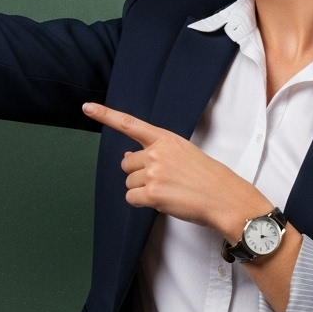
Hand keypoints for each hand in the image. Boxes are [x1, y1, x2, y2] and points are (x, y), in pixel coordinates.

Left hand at [82, 101, 303, 311]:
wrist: (225, 198)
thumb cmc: (209, 178)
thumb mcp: (184, 153)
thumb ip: (156, 152)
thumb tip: (128, 156)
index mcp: (166, 138)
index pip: (130, 123)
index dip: (106, 115)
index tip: (87, 107)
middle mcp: (157, 152)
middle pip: (126, 163)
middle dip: (138, 174)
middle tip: (162, 181)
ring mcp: (154, 172)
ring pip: (129, 183)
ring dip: (143, 190)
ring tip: (169, 191)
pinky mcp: (152, 193)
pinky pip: (132, 198)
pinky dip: (143, 203)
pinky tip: (163, 201)